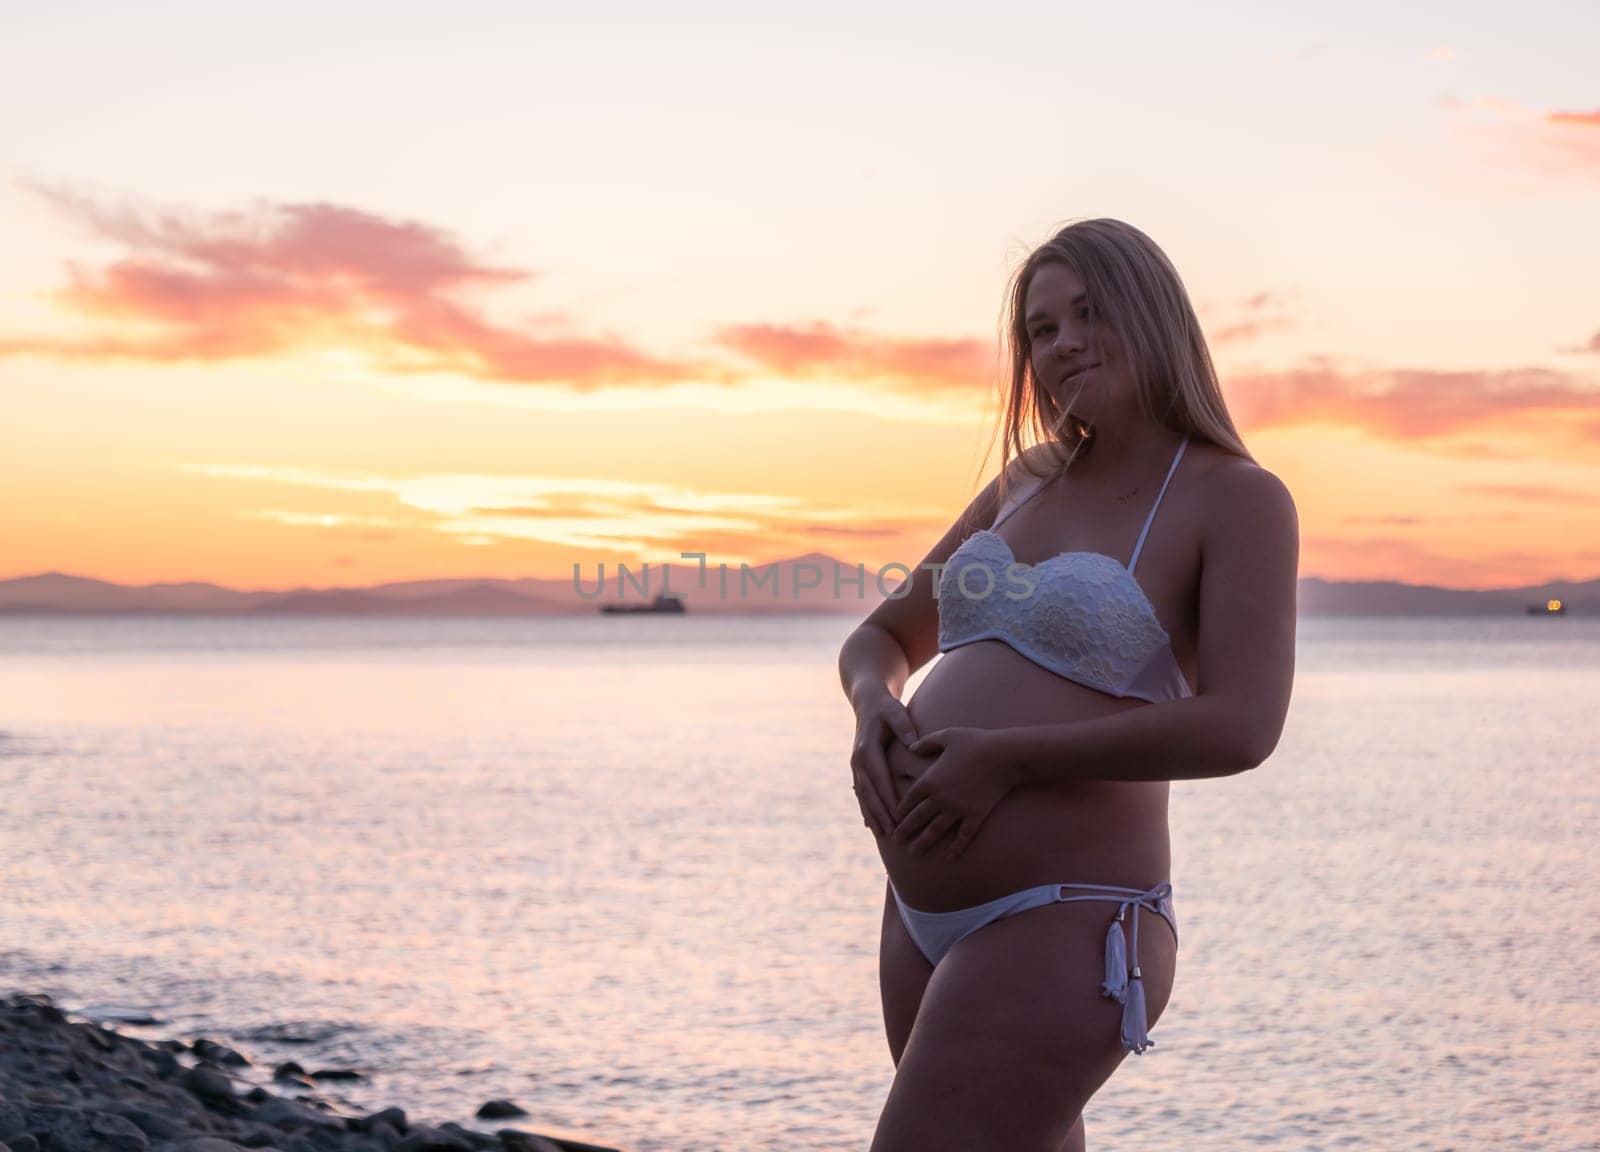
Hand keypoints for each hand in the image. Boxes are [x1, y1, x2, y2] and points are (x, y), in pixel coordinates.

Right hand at [850, 686, 918, 837]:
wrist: (867, 703)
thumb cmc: (886, 708)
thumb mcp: (895, 711)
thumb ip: (904, 726)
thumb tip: (912, 744)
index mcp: (867, 749)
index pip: (879, 779)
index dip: (888, 799)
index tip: (899, 815)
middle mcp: (858, 760)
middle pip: (869, 793)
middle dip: (880, 814)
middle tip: (893, 833)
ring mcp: (856, 766)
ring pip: (863, 797)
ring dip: (872, 816)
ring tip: (883, 835)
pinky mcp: (858, 770)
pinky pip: (862, 794)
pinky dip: (867, 811)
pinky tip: (872, 827)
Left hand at [892, 727, 1014, 858]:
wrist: (1004, 756)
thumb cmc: (975, 742)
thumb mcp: (946, 736)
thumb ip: (926, 743)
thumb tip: (911, 747)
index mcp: (930, 780)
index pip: (909, 799)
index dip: (900, 810)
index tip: (894, 818)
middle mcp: (940, 798)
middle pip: (917, 818)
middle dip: (905, 831)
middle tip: (895, 842)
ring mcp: (958, 809)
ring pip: (935, 831)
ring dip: (923, 843)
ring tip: (913, 853)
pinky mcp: (975, 816)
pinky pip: (963, 836)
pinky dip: (956, 848)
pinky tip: (950, 858)